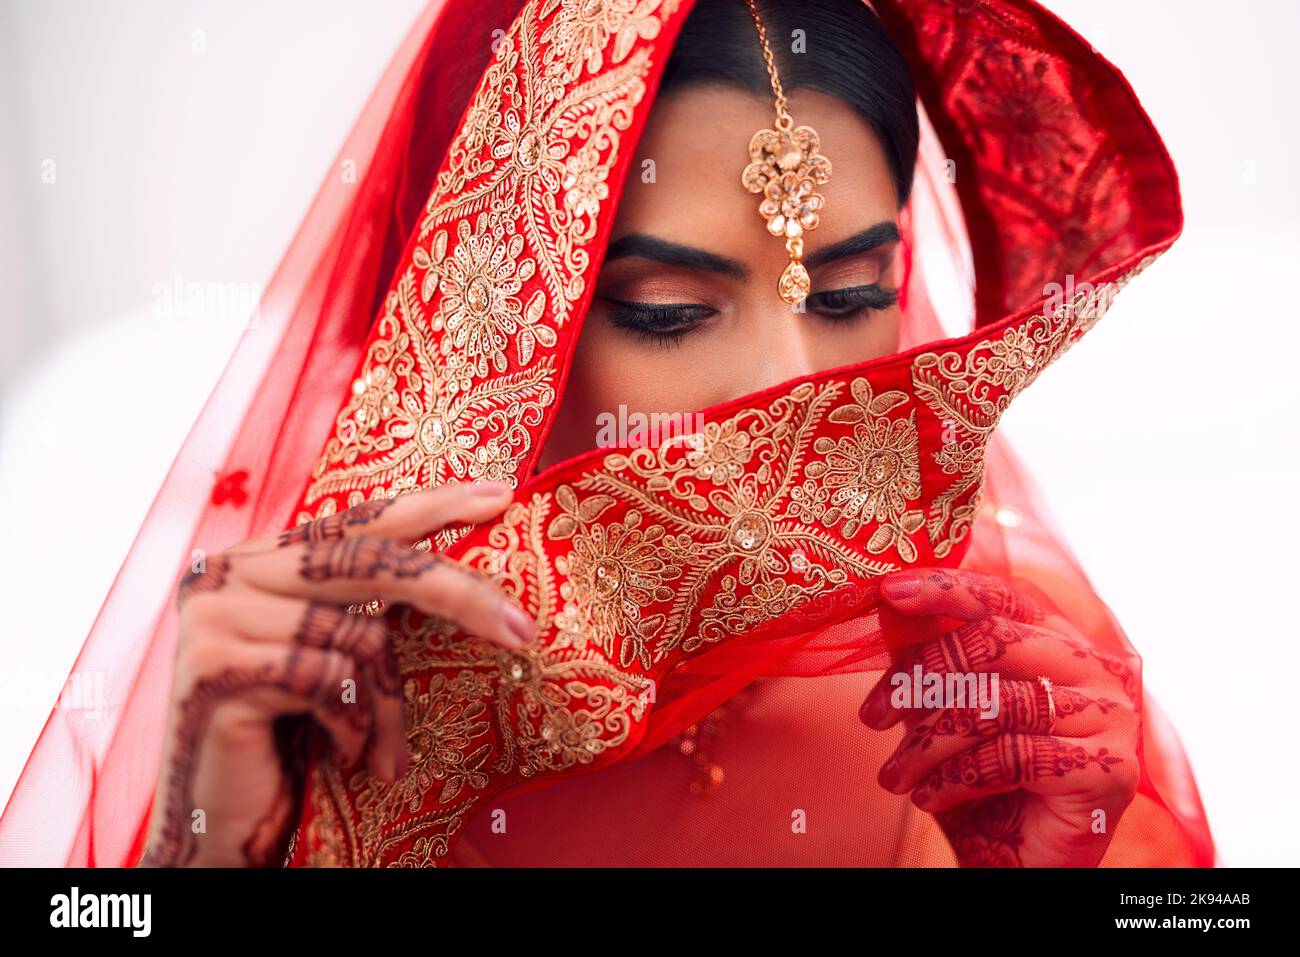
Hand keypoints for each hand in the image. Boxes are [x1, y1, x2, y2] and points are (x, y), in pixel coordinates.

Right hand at [139, 481, 532, 866]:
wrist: (224, 824)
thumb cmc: (287, 741)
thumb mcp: (329, 660)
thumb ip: (362, 607)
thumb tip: (465, 577)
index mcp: (258, 560)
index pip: (357, 521)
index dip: (431, 506)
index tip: (500, 497)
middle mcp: (227, 572)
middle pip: (371, 560)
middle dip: (456, 593)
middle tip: (521, 629)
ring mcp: (214, 616)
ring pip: (358, 634)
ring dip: (388, 705)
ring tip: (384, 751)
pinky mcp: (215, 667)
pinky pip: (328, 679)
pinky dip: (353, 725)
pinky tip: (342, 756)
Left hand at [860, 567, 1139, 866]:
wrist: (1016, 865)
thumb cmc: (982, 784)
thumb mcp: (943, 711)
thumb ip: (928, 656)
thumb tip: (887, 604)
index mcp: (1062, 643)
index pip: (1003, 598)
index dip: (946, 590)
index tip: (888, 592)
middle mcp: (1097, 670)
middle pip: (994, 644)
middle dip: (920, 678)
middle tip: (871, 716)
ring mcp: (1112, 718)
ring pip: (997, 703)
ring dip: (927, 744)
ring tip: (893, 776)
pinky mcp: (1111, 769)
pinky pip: (1015, 755)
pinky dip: (957, 778)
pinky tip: (928, 797)